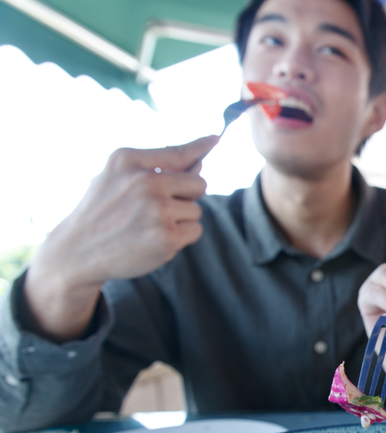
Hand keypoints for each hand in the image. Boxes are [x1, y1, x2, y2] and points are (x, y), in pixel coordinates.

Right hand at [24, 135, 218, 340]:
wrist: (77, 251)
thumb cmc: (102, 211)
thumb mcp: (117, 177)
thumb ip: (158, 167)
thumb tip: (201, 161)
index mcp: (128, 160)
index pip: (177, 152)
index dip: (200, 146)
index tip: (216, 138)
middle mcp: (144, 182)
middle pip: (198, 183)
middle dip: (186, 196)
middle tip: (158, 207)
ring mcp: (157, 210)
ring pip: (196, 210)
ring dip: (180, 219)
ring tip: (148, 225)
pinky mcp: (167, 237)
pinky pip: (195, 230)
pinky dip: (181, 237)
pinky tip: (155, 239)